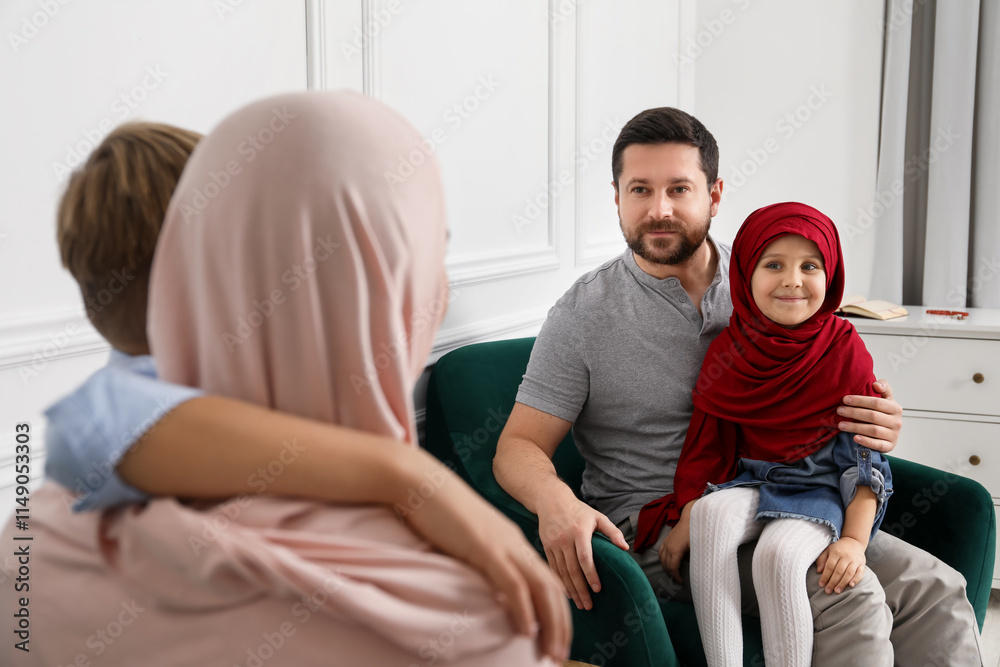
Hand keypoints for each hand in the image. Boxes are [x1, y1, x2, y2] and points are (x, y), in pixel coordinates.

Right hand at [404, 467, 571, 661]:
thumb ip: (481, 559)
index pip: (546, 580)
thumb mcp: (468, 538)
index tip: (555, 636)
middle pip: (551, 588)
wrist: (422, 484)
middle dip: (561, 624)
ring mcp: (502, 546)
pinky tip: (527, 631)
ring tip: (552, 651)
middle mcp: (515, 544)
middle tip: (561, 654)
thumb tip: (484, 585)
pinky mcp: (485, 548)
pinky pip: (512, 584)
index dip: (555, 611)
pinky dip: (524, 609)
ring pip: (540, 588)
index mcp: (512, 542)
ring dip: (550, 623)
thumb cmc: (439, 512)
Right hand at [536, 484, 628, 611]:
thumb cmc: (578, 510)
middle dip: (581, 589)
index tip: (598, 589)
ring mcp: (553, 544)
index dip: (591, 575)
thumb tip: (625, 548)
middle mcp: (564, 539)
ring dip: (571, 590)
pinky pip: (553, 568)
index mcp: (579, 531)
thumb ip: (612, 531)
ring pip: (562, 572)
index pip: (585, 558)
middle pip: (573, 569)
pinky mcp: (546, 547)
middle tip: (589, 606)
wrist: (551, 500)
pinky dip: (560, 582)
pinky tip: (567, 593)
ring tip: (580, 604)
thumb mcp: (597, 516)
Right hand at [658, 509, 691, 582]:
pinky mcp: (666, 539)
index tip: (682, 582)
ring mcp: (666, 543)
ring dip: (666, 567)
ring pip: (661, 559)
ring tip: (672, 573)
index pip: (672, 568)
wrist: (690, 517)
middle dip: (671, 574)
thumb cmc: (695, 531)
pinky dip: (662, 559)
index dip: (676, 577)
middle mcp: (668, 548)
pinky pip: (660, 552)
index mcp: (675, 551)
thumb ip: (695, 558)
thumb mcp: (697, 546)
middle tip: (678, 580)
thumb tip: (695, 568)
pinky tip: (666, 561)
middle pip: (666, 565)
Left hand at [816, 537, 865, 593]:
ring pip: (849, 573)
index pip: (830, 566)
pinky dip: (856, 579)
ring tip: (837, 591)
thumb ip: (822, 559)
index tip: (821, 584)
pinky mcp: (862, 564)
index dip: (825, 576)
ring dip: (843, 583)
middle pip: (839, 571)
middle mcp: (846, 556)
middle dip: (833, 582)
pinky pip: (860, 572)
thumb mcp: (828, 550)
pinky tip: (851, 585)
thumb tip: (819, 571)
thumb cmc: (838, 548)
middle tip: (828, 591)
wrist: (854, 541)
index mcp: (836, 552)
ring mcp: (855, 560)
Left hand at [839, 379, 901, 453]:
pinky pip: (877, 444)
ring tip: (841, 425)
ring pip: (873, 430)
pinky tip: (855, 438)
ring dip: (855, 427)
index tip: (845, 399)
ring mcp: (894, 435)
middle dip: (854, 412)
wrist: (890, 433)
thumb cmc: (884, 414)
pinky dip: (866, 441)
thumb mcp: (886, 399)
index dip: (860, 400)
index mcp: (895, 408)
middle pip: (873, 416)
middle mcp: (896, 422)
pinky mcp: (889, 446)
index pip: (877, 402)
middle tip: (839, 411)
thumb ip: (884, 388)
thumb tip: (876, 384)